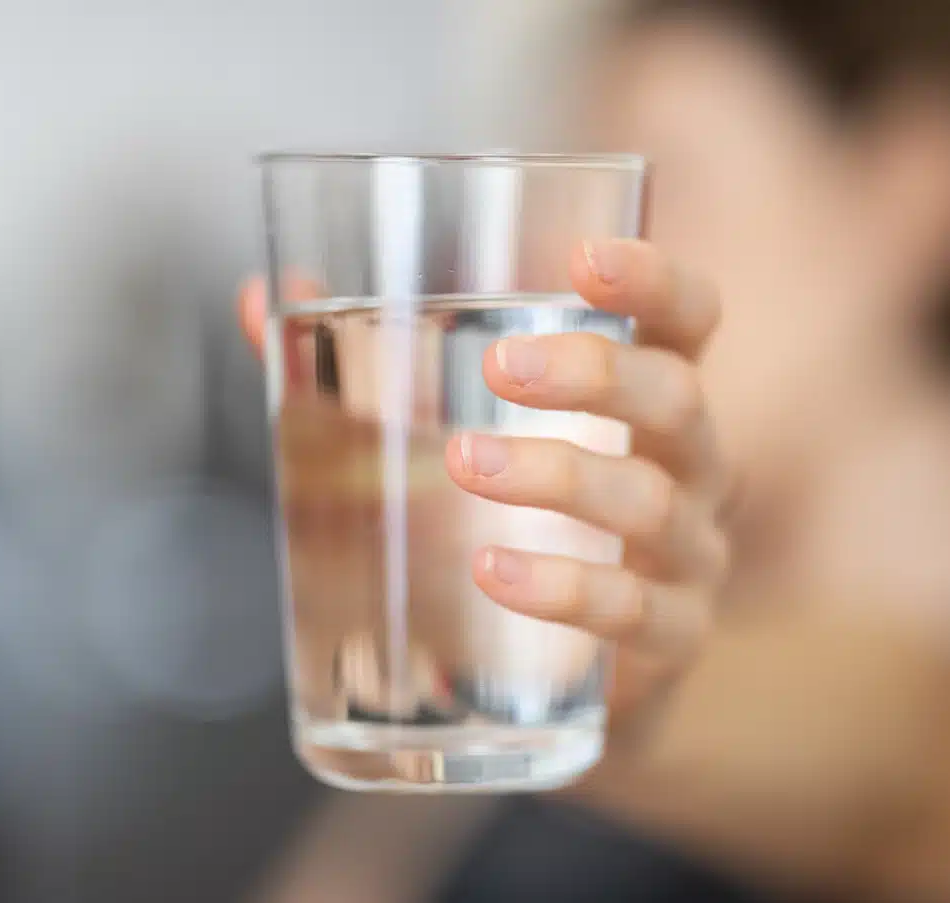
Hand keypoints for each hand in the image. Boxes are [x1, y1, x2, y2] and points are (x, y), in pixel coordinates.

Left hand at [238, 239, 729, 727]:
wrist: (557, 676)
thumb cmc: (508, 522)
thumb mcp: (443, 436)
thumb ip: (360, 368)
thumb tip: (260, 298)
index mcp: (646, 398)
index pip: (690, 319)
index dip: (656, 280)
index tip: (583, 258)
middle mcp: (689, 466)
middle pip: (678, 399)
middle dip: (595, 373)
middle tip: (501, 367)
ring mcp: (690, 554)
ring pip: (651, 501)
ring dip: (559, 476)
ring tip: (465, 463)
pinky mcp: (672, 637)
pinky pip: (635, 610)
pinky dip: (564, 587)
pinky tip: (494, 570)